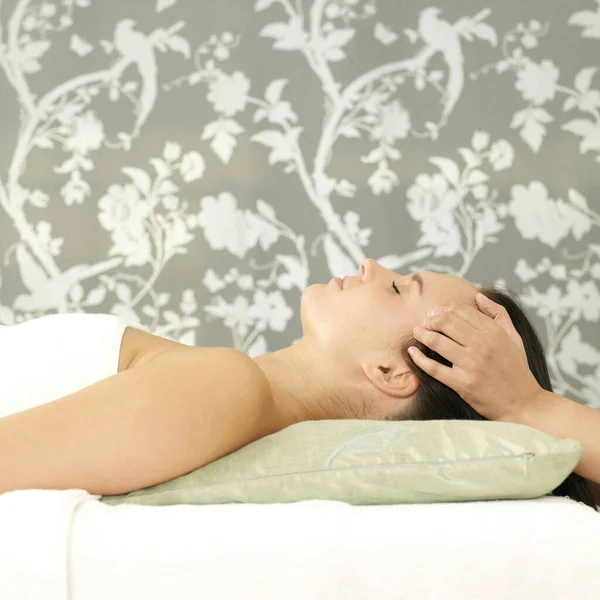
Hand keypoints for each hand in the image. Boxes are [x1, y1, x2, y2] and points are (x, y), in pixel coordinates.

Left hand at [408, 293, 543, 421]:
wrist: (523, 403)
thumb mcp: (514, 338)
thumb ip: (499, 314)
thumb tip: (479, 296)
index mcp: (493, 332)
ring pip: (437, 341)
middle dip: (430, 319)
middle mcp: (482, 345)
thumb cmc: (516, 369)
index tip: (436, 313)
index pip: (460, 311)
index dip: (444, 309)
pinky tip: (412, 352)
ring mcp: (471, 365)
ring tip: (417, 332)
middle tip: (424, 322)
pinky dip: (419, 358)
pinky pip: (434, 368)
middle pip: (445, 322)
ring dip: (422, 334)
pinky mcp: (462, 384)